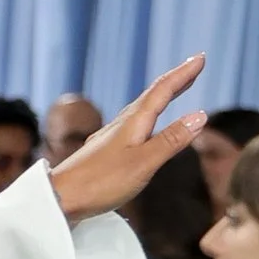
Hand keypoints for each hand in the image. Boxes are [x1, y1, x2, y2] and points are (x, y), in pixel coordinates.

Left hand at [51, 57, 207, 222]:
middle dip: (174, 81)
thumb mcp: (143, 163)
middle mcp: (121, 124)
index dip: (183, 74)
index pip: (163, 90)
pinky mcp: (102, 153)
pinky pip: (130, 126)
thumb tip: (200, 116)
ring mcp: (109, 138)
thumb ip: (171, 140)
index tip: (201, 58)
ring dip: (160, 98)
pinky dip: (146, 118)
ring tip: (173, 91)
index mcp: (133, 122)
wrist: (58, 200)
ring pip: (140, 110)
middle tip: (193, 68)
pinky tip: (142, 127)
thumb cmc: (99, 183)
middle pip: (152, 96)